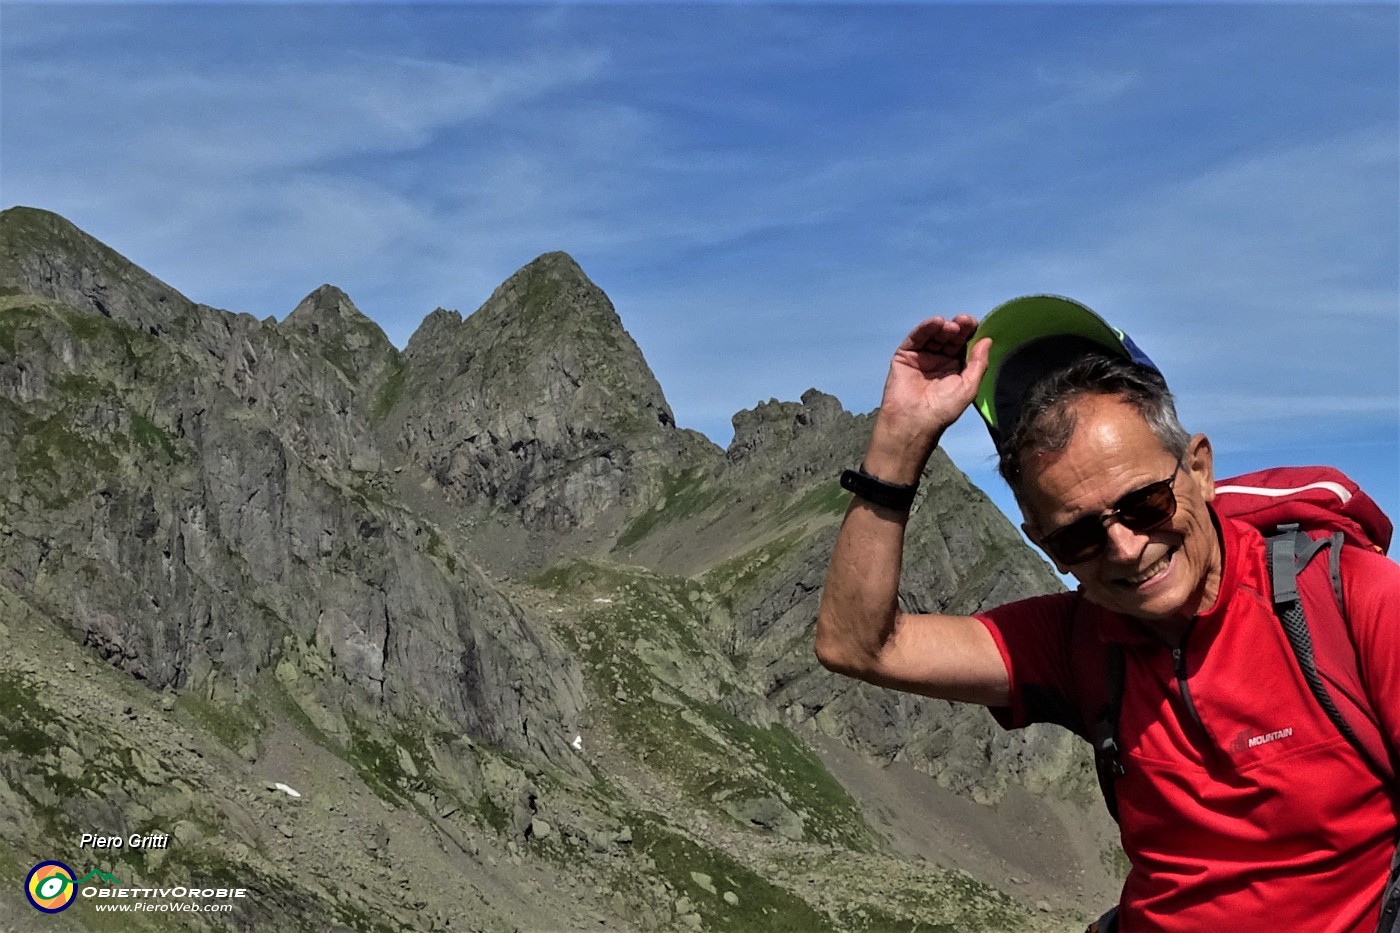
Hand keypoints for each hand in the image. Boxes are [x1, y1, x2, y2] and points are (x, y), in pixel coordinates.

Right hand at [865, 315, 990, 478]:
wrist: (913, 421)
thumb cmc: (942, 410)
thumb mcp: (968, 387)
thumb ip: (978, 363)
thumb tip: (987, 340)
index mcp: (956, 369)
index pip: (964, 345)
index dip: (971, 334)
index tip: (976, 324)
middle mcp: (939, 361)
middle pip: (950, 338)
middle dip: (959, 328)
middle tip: (965, 321)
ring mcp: (922, 357)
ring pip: (934, 335)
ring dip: (944, 327)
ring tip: (951, 327)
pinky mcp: (905, 355)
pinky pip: (916, 338)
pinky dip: (926, 328)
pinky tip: (936, 323)